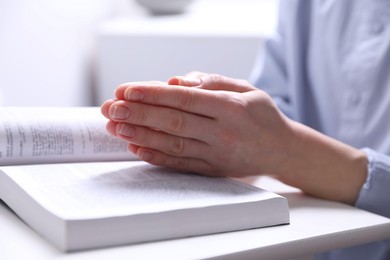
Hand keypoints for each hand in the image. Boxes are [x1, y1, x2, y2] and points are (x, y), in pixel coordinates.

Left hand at [101, 74, 366, 203]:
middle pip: (173, 122)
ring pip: (172, 144)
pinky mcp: (213, 171)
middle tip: (110, 108)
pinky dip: (156, 157)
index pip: (185, 99)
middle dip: (138, 115)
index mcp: (231, 107)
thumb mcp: (244, 88)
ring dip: (141, 136)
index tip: (127, 90)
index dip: (153, 95)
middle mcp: (223, 132)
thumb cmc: (261, 115)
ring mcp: (217, 154)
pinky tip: (136, 149)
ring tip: (115, 127)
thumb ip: (210, 81)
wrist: (282, 150)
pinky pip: (180, 164)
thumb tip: (174, 83)